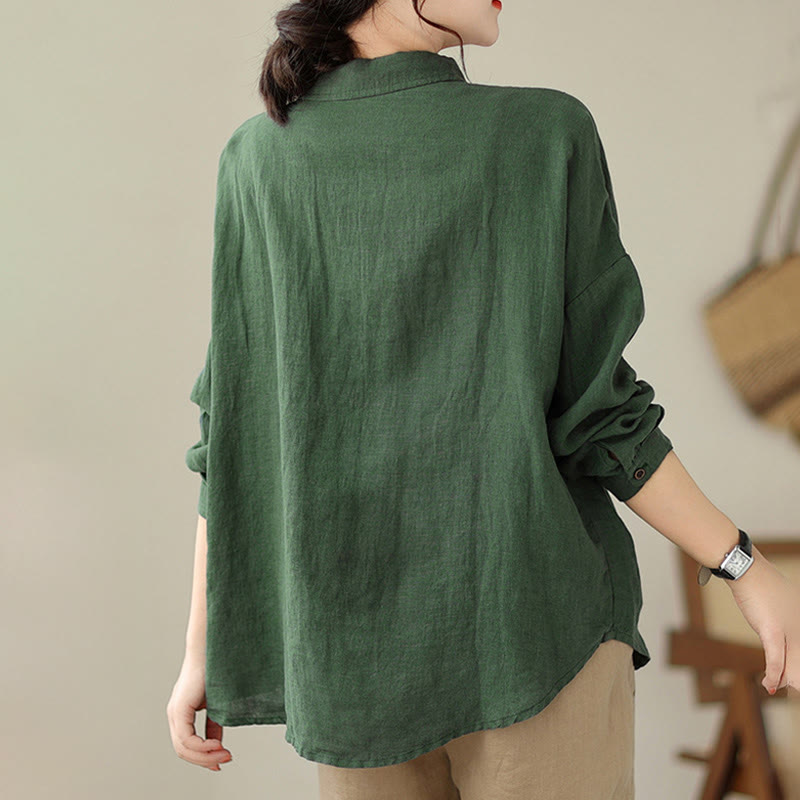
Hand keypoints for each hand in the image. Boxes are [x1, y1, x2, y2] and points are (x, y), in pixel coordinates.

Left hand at [166, 655, 231, 770]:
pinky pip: (186, 738)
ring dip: (205, 756)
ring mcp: (175, 711)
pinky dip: (201, 747)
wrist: (212, 647)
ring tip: (224, 755)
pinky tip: (217, 745)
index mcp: (182, 712)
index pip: (187, 745)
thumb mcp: (217, 703)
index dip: (204, 758)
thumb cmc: (217, 669)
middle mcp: (174, 714)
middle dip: (205, 760)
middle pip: (183, 750)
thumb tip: (217, 743)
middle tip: (224, 761)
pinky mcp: (179, 708)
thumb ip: (215, 723)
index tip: (222, 761)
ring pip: (183, 748)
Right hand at [727, 549, 799, 694]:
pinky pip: (775, 658)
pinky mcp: (773, 630)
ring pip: (792, 663)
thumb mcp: (776, 603)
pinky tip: (770, 686)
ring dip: (786, 679)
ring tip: (780, 688)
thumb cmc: (758, 583)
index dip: (798, 664)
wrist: (746, 570)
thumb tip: (775, 636)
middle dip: (796, 676)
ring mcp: (790, 629)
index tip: (794, 678)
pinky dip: (773, 674)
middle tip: (793, 687)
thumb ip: (781, 620)